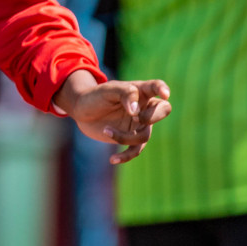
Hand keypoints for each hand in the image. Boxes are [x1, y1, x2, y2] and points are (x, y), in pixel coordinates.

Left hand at [53, 70, 170, 163]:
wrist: (81, 111)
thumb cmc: (95, 96)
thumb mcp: (108, 90)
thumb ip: (125, 94)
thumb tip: (136, 113)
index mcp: (139, 90)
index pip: (156, 86)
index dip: (163, 89)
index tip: (165, 95)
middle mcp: (143, 107)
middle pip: (163, 110)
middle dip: (152, 117)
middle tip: (136, 117)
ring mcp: (138, 124)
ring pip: (145, 135)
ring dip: (125, 136)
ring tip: (106, 130)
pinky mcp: (130, 138)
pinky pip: (135, 151)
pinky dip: (125, 156)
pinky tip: (112, 159)